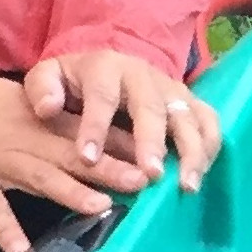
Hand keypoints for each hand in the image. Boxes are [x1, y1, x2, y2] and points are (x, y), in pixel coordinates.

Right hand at [0, 73, 147, 251]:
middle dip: (107, 169)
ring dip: (69, 193)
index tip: (153, 156)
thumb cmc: (3, 113)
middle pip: (72, 155)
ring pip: (40, 178)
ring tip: (99, 207)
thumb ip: (77, 126)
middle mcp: (30, 141)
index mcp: (47, 122)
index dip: (121, 143)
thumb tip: (130, 145)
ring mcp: (2, 163)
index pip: (89, 130)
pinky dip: (5, 229)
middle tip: (141, 182)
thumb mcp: (41, 109)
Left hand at [23, 49, 221, 196]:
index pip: (102, 95)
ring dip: (191, 151)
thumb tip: (47, 108)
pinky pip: (208, 121)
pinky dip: (209, 148)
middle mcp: (144, 75)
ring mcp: (171, 89)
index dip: (96, 126)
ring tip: (186, 185)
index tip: (87, 158)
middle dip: (152, 141)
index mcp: (105, 68)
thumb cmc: (74, 82)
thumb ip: (42, 89)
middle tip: (150, 174)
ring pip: (187, 116)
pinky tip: (200, 176)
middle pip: (152, 107)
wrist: (107, 66)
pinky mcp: (190, 103)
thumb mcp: (49, 76)